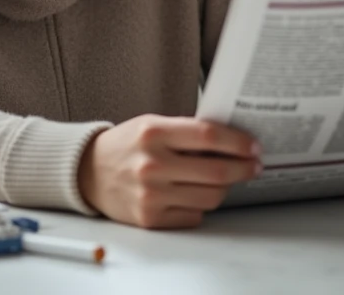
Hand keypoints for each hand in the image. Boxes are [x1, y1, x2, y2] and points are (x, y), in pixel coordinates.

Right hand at [77, 114, 261, 228]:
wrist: (89, 172)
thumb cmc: (127, 145)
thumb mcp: (153, 125)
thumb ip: (187, 131)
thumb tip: (233, 141)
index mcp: (153, 133)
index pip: (208, 136)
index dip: (238, 142)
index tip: (254, 146)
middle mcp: (152, 164)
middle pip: (216, 171)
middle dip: (243, 169)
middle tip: (254, 165)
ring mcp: (150, 195)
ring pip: (210, 197)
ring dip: (225, 188)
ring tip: (225, 178)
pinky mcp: (150, 219)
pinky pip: (194, 215)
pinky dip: (201, 204)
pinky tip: (195, 192)